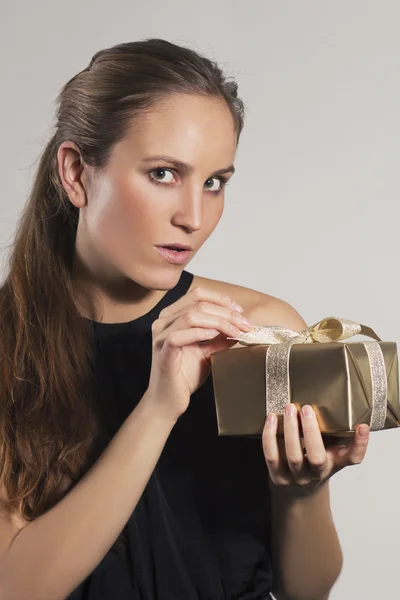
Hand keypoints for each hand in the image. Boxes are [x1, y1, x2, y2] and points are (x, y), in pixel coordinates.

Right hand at [146, 286, 252, 420]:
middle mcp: (164, 321)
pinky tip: (213, 337)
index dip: (222, 299)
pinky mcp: (163, 351)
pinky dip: (198, 333)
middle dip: (226, 312)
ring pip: (191, 316)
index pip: (198, 294)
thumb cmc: (184, 375)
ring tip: (235, 333)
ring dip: (219, 322)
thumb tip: (240, 325)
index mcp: (173, 316)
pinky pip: (178, 335)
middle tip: (245, 325)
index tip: (240, 312)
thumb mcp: (207, 351)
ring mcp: (161, 336)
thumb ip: (219, 337)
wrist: (169, 401)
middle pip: (198, 303)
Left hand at [262, 403, 369, 494]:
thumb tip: (341, 404)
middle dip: (311, 432)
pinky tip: (271, 419)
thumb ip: (336, 434)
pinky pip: (272, 457)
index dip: (360, 444)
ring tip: (288, 409)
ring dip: (290, 430)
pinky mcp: (278, 477)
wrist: (297, 493)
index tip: (362, 427)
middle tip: (306, 408)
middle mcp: (317, 472)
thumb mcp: (329, 451)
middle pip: (316, 458)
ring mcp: (296, 477)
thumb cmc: (314, 463)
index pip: (353, 458)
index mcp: (334, 463)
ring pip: (293, 456)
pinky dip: (270, 436)